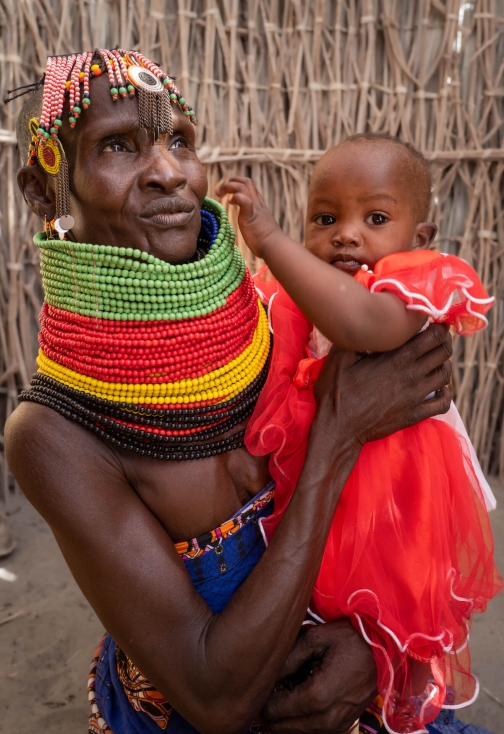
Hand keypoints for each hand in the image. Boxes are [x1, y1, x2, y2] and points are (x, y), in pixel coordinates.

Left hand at [216, 177, 283, 258]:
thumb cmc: (268, 244)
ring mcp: (255, 208)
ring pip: (243, 186)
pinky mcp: (250, 215)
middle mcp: (258, 204)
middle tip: (220, 191)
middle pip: (246, 182)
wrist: (275, 247)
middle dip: (231, 181)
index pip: (250, 188)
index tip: (229, 195)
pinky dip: (235, 197)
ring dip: (228, 186)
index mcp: (260, 206)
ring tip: (220, 194)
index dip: (238, 186)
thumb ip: (255, 226)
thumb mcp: (260, 229)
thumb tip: (252, 233)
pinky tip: (230, 203)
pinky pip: (243, 199)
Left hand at [259, 620, 376, 733]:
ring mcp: (339, 724)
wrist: (387, 649)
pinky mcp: (346, 724)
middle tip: (264, 694)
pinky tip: (298, 703)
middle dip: (270, 714)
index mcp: (317, 696)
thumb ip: (289, 658)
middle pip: (283, 728)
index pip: (276, 712)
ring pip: (299, 732)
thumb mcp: (316, 638)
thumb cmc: (352, 638)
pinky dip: (302, 722)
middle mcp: (328, 718)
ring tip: (279, 697)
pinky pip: (316, 731)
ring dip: (285, 720)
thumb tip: (269, 674)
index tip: (259, 687)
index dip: (262, 701)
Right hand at [312, 323, 451, 448]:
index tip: (434, 322)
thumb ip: (356, 337)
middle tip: (436, 337)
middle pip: (444, 352)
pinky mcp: (415, 414)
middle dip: (444, 341)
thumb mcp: (339, 357)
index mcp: (397, 359)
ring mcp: (416, 397)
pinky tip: (440, 387)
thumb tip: (365, 321)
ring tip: (436, 360)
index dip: (439, 326)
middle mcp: (412, 376)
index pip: (433, 337)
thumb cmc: (337, 392)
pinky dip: (447, 392)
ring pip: (446, 375)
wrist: (338, 428)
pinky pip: (444, 402)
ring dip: (445, 364)